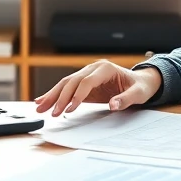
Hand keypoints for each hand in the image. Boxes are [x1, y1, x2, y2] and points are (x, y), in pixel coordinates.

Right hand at [34, 60, 162, 115]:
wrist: (141, 81)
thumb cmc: (140, 87)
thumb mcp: (138, 94)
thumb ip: (125, 99)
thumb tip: (113, 105)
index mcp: (105, 68)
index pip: (86, 81)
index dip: (77, 95)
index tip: (69, 109)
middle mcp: (93, 68)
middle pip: (71, 81)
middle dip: (58, 97)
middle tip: (49, 112)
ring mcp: (87, 74)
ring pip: (65, 83)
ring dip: (52, 95)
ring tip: (39, 107)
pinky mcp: (84, 82)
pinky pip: (67, 88)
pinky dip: (54, 94)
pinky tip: (42, 101)